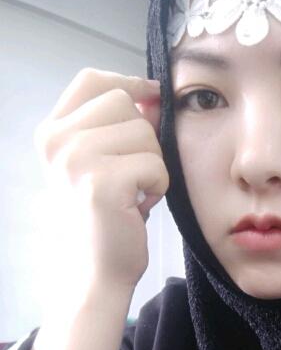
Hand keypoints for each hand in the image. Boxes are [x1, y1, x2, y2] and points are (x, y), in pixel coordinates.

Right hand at [34, 68, 168, 288]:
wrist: (100, 268)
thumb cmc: (109, 215)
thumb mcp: (107, 161)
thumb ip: (123, 125)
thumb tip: (155, 96)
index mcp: (53, 132)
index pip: (92, 80)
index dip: (129, 82)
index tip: (153, 95)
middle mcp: (56, 141)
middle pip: (125, 103)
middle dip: (145, 139)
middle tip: (133, 174)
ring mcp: (75, 159)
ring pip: (146, 134)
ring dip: (153, 165)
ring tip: (134, 192)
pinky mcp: (101, 182)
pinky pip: (156, 164)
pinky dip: (159, 186)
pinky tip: (139, 205)